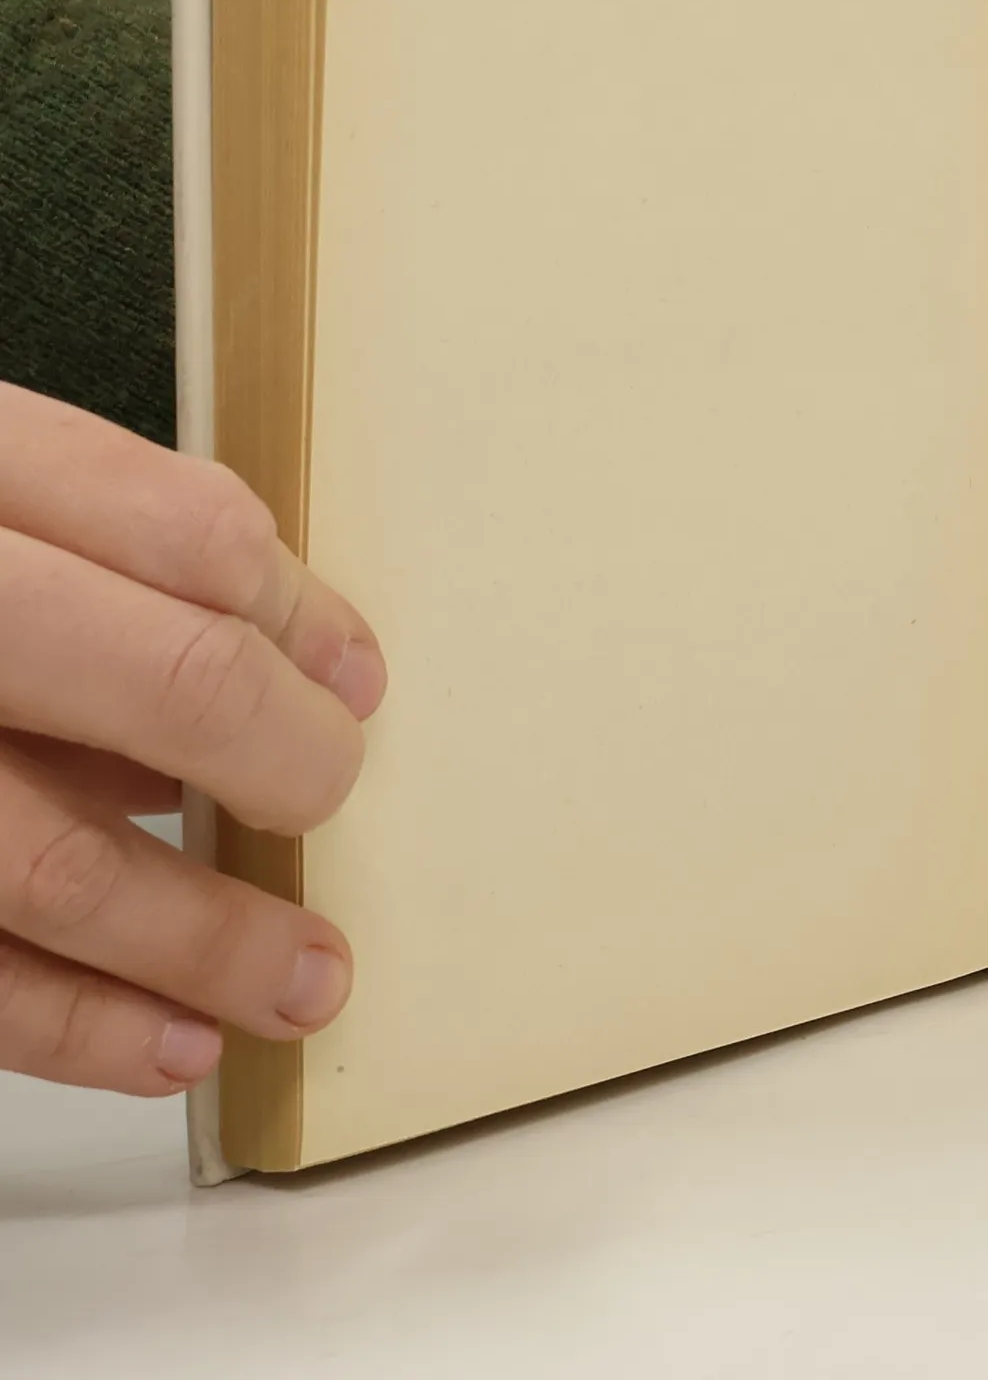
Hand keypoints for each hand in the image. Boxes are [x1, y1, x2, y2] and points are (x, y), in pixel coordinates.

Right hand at [0, 386, 381, 1094]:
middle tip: (332, 793)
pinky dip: (69, 1021)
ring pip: (53, 859)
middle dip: (284, 756)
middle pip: (161, 674)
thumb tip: (285, 644)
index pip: (188, 529)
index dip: (297, 611)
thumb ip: (99, 535)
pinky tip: (169, 1041)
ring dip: (204, 936)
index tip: (351, 676)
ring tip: (303, 979)